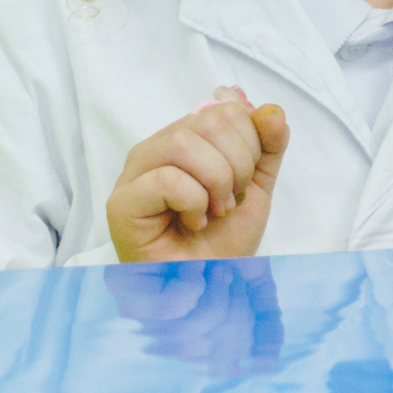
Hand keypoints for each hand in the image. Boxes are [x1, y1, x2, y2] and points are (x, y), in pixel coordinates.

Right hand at [106, 87, 289, 262]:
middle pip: (206, 121)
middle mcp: (154, 150)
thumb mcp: (258, 181)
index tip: (245, 181)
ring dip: (216, 181)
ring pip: (183, 144)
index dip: (250, 142)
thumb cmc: (226, 235)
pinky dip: (194, 202)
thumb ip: (268, 143)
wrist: (210, 283)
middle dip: (237, 162)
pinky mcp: (121, 204)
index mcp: (184, 137)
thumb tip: (271, 110)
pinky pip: (166, 179)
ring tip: (216, 211)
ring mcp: (132, 176)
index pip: (224, 110)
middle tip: (232, 199)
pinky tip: (194, 222)